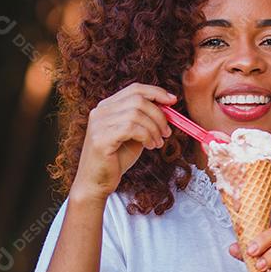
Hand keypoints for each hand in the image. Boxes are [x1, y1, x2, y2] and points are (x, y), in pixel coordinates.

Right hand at [72, 83, 175, 200]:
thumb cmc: (117, 158)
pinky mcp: (100, 139)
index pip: (135, 89)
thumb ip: (146, 120)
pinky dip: (147, 136)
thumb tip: (168, 108)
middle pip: (138, 99)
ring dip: (154, 128)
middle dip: (159, 115)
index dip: (156, 92)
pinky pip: (131, 128)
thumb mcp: (135, 134)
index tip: (173, 100)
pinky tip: (150, 146)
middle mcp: (100, 111)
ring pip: (136, 114)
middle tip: (167, 132)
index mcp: (107, 107)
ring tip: (158, 142)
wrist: (97, 182)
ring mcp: (98, 124)